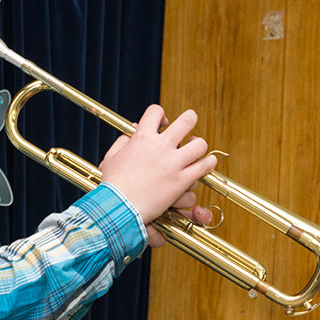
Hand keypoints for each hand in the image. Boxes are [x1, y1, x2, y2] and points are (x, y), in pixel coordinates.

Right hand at [99, 105, 217, 245]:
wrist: (119, 208)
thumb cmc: (113, 184)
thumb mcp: (111, 157)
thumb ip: (123, 142)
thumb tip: (132, 134)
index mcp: (142, 137)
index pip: (156, 111)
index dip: (161, 115)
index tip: (163, 124)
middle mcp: (161, 146)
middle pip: (186, 121)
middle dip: (190, 119)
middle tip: (190, 123)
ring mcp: (173, 163)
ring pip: (200, 144)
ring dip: (199, 145)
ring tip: (197, 148)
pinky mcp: (181, 180)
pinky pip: (204, 167)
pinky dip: (209, 163)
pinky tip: (208, 162)